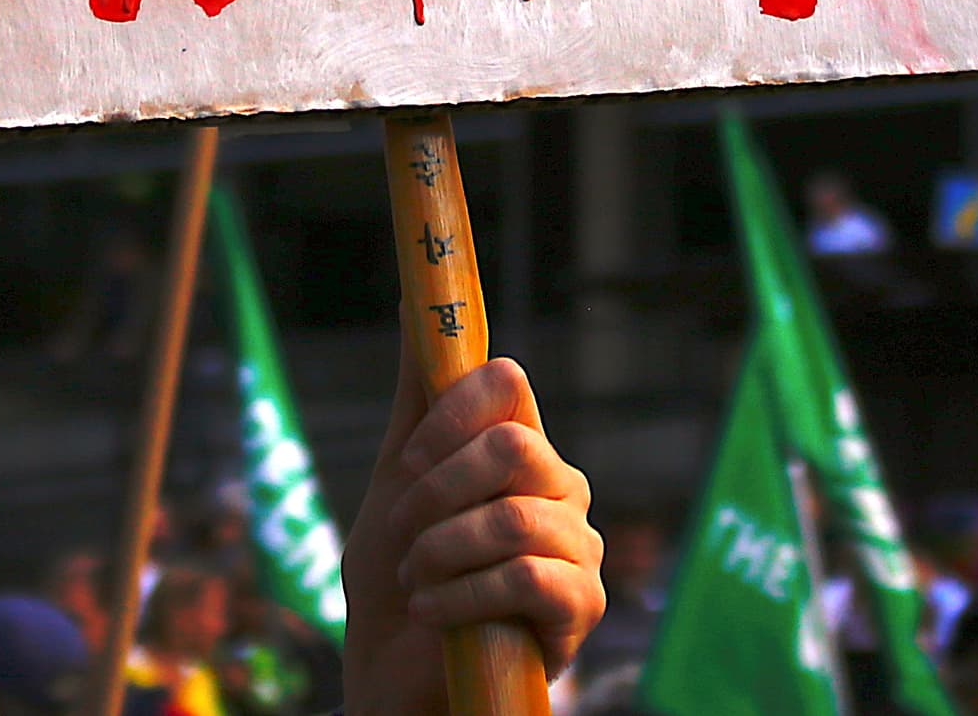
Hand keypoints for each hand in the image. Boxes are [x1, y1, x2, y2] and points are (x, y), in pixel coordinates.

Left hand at [341, 350, 602, 715]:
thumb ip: (419, 396)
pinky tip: (433, 612)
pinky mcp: (580, 607)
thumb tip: (414, 303)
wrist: (396, 675)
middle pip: (511, 446)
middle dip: (438, 491)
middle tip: (406, 531)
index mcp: (520, 447)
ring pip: (512, 517)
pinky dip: (462, 595)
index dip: (452, 412)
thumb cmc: (401, 575)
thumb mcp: (398, 478)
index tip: (410, 460)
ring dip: (441, 552)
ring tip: (415, 581)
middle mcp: (559, 487)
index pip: (509, 384)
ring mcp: (577, 547)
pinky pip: (526, 579)